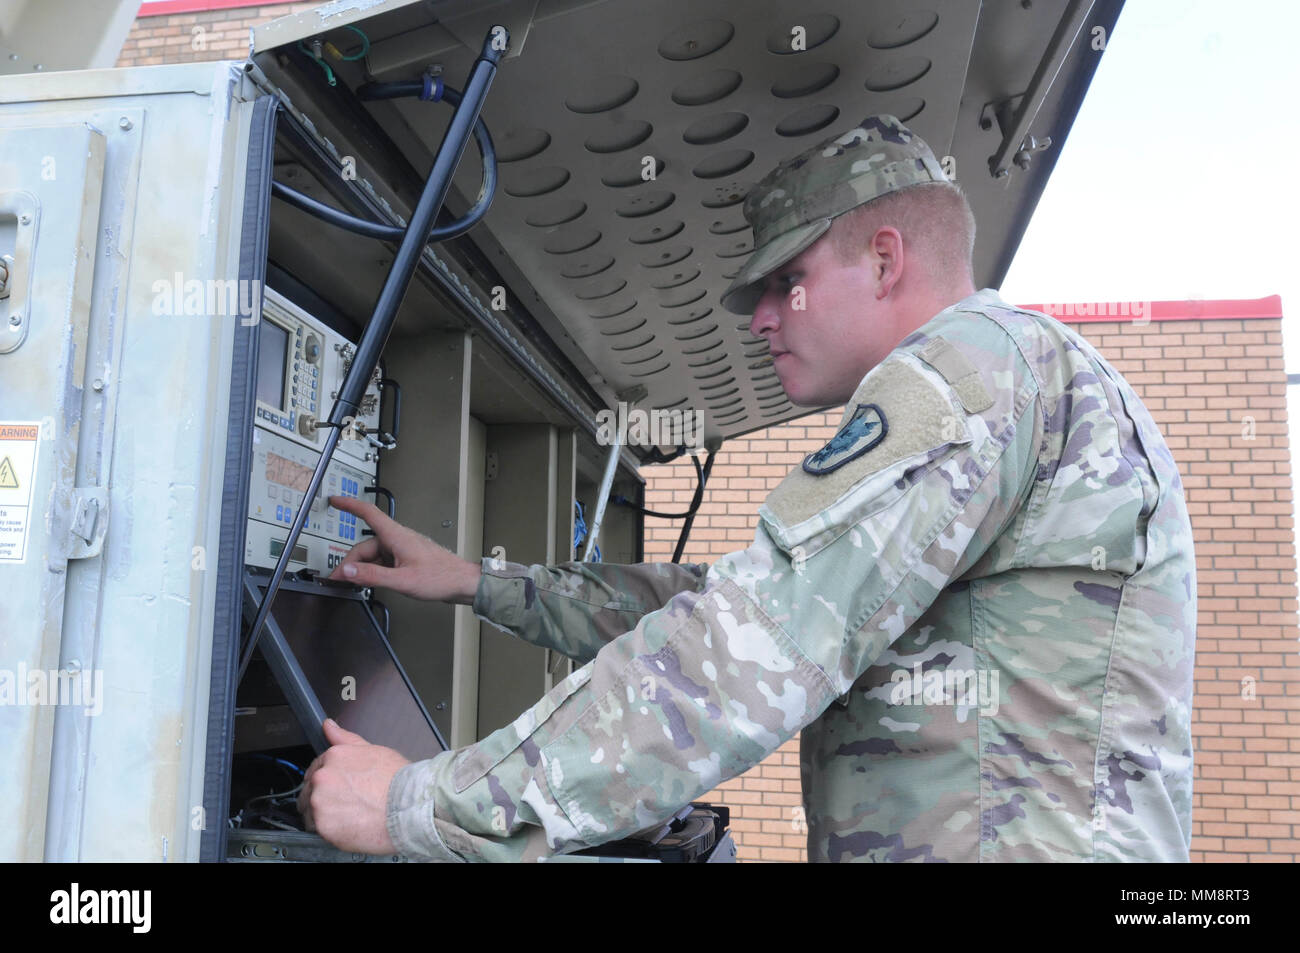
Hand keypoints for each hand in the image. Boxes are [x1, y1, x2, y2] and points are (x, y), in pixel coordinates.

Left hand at [298, 719, 408, 854]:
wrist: (409, 808)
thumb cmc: (398, 782)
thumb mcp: (374, 751)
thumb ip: (346, 739)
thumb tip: (329, 726)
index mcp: (334, 757)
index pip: (316, 768)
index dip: (328, 780)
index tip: (337, 789)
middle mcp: (322, 777)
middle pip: (309, 790)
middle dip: (323, 797)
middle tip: (346, 804)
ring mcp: (320, 802)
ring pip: (309, 811)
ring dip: (322, 815)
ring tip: (348, 817)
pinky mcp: (322, 825)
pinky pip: (315, 830)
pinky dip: (327, 831)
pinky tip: (346, 827)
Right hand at [326, 495, 480, 602]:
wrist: (463, 582)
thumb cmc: (441, 577)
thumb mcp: (403, 580)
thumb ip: (373, 575)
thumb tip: (349, 571)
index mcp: (397, 536)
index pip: (368, 513)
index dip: (349, 505)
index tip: (334, 501)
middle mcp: (398, 539)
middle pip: (365, 545)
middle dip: (350, 562)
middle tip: (339, 580)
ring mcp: (402, 549)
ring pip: (374, 555)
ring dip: (362, 569)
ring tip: (355, 584)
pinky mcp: (406, 558)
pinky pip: (383, 561)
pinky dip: (374, 571)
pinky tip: (373, 582)